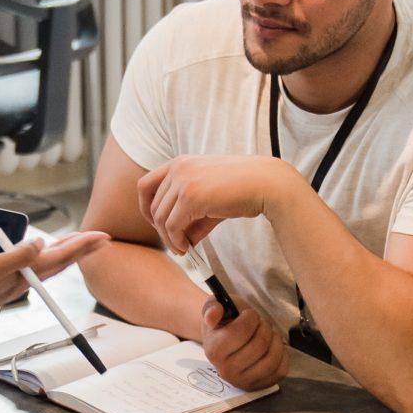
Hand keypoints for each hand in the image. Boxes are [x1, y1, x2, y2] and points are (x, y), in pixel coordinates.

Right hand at [0, 230, 105, 339]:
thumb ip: (16, 256)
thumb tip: (43, 243)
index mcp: (21, 276)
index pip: (60, 258)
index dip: (82, 245)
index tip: (104, 236)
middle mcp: (19, 283)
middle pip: (57, 263)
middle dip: (79, 249)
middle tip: (100, 238)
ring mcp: (8, 286)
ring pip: (45, 268)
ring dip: (63, 255)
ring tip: (76, 245)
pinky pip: (29, 271)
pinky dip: (42, 261)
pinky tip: (37, 258)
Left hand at [137, 156, 288, 256]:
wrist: (267, 184)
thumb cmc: (243, 191)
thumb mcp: (211, 200)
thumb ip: (193, 216)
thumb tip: (181, 241)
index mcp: (180, 163)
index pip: (145, 185)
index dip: (146, 208)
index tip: (158, 225)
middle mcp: (178, 168)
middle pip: (152, 206)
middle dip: (161, 230)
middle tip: (176, 245)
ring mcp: (183, 181)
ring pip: (160, 218)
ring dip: (169, 239)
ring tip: (182, 249)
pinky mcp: (191, 197)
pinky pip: (172, 226)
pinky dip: (176, 241)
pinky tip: (187, 248)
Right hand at [200, 298, 286, 388]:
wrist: (226, 343)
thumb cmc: (224, 322)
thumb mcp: (214, 309)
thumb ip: (212, 308)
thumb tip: (211, 317)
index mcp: (214, 351)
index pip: (240, 332)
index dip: (250, 317)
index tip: (249, 314)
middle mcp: (227, 371)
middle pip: (260, 345)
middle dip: (265, 326)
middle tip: (260, 323)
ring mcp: (244, 381)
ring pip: (272, 359)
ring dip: (276, 340)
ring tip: (269, 333)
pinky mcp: (260, 386)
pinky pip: (281, 370)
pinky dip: (282, 354)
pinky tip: (273, 347)